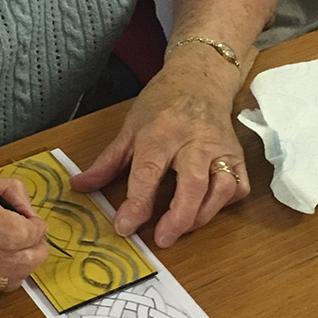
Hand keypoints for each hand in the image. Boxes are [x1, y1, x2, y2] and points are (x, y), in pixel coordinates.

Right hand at [0, 168, 48, 300]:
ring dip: (18, 264)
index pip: (24, 235)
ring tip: (6, 247)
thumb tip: (30, 213)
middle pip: (24, 263)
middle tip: (29, 237)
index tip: (32, 223)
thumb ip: (7, 192)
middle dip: (35, 249)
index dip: (37, 229)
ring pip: (11, 281)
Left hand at [72, 54, 249, 248]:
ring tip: (184, 228)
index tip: (125, 227)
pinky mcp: (238, 155)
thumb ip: (107, 162)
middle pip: (192, 184)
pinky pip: (238, 187)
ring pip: (222, 188)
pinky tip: (207, 208)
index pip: (148, 173)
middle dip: (179, 217)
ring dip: (204, 214)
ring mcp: (220, 149)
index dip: (136, 204)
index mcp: (160, 134)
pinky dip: (226, 203)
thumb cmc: (162, 105)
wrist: (200, 78)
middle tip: (163, 239)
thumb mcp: (129, 128)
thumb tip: (79, 187)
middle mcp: (193, 142)